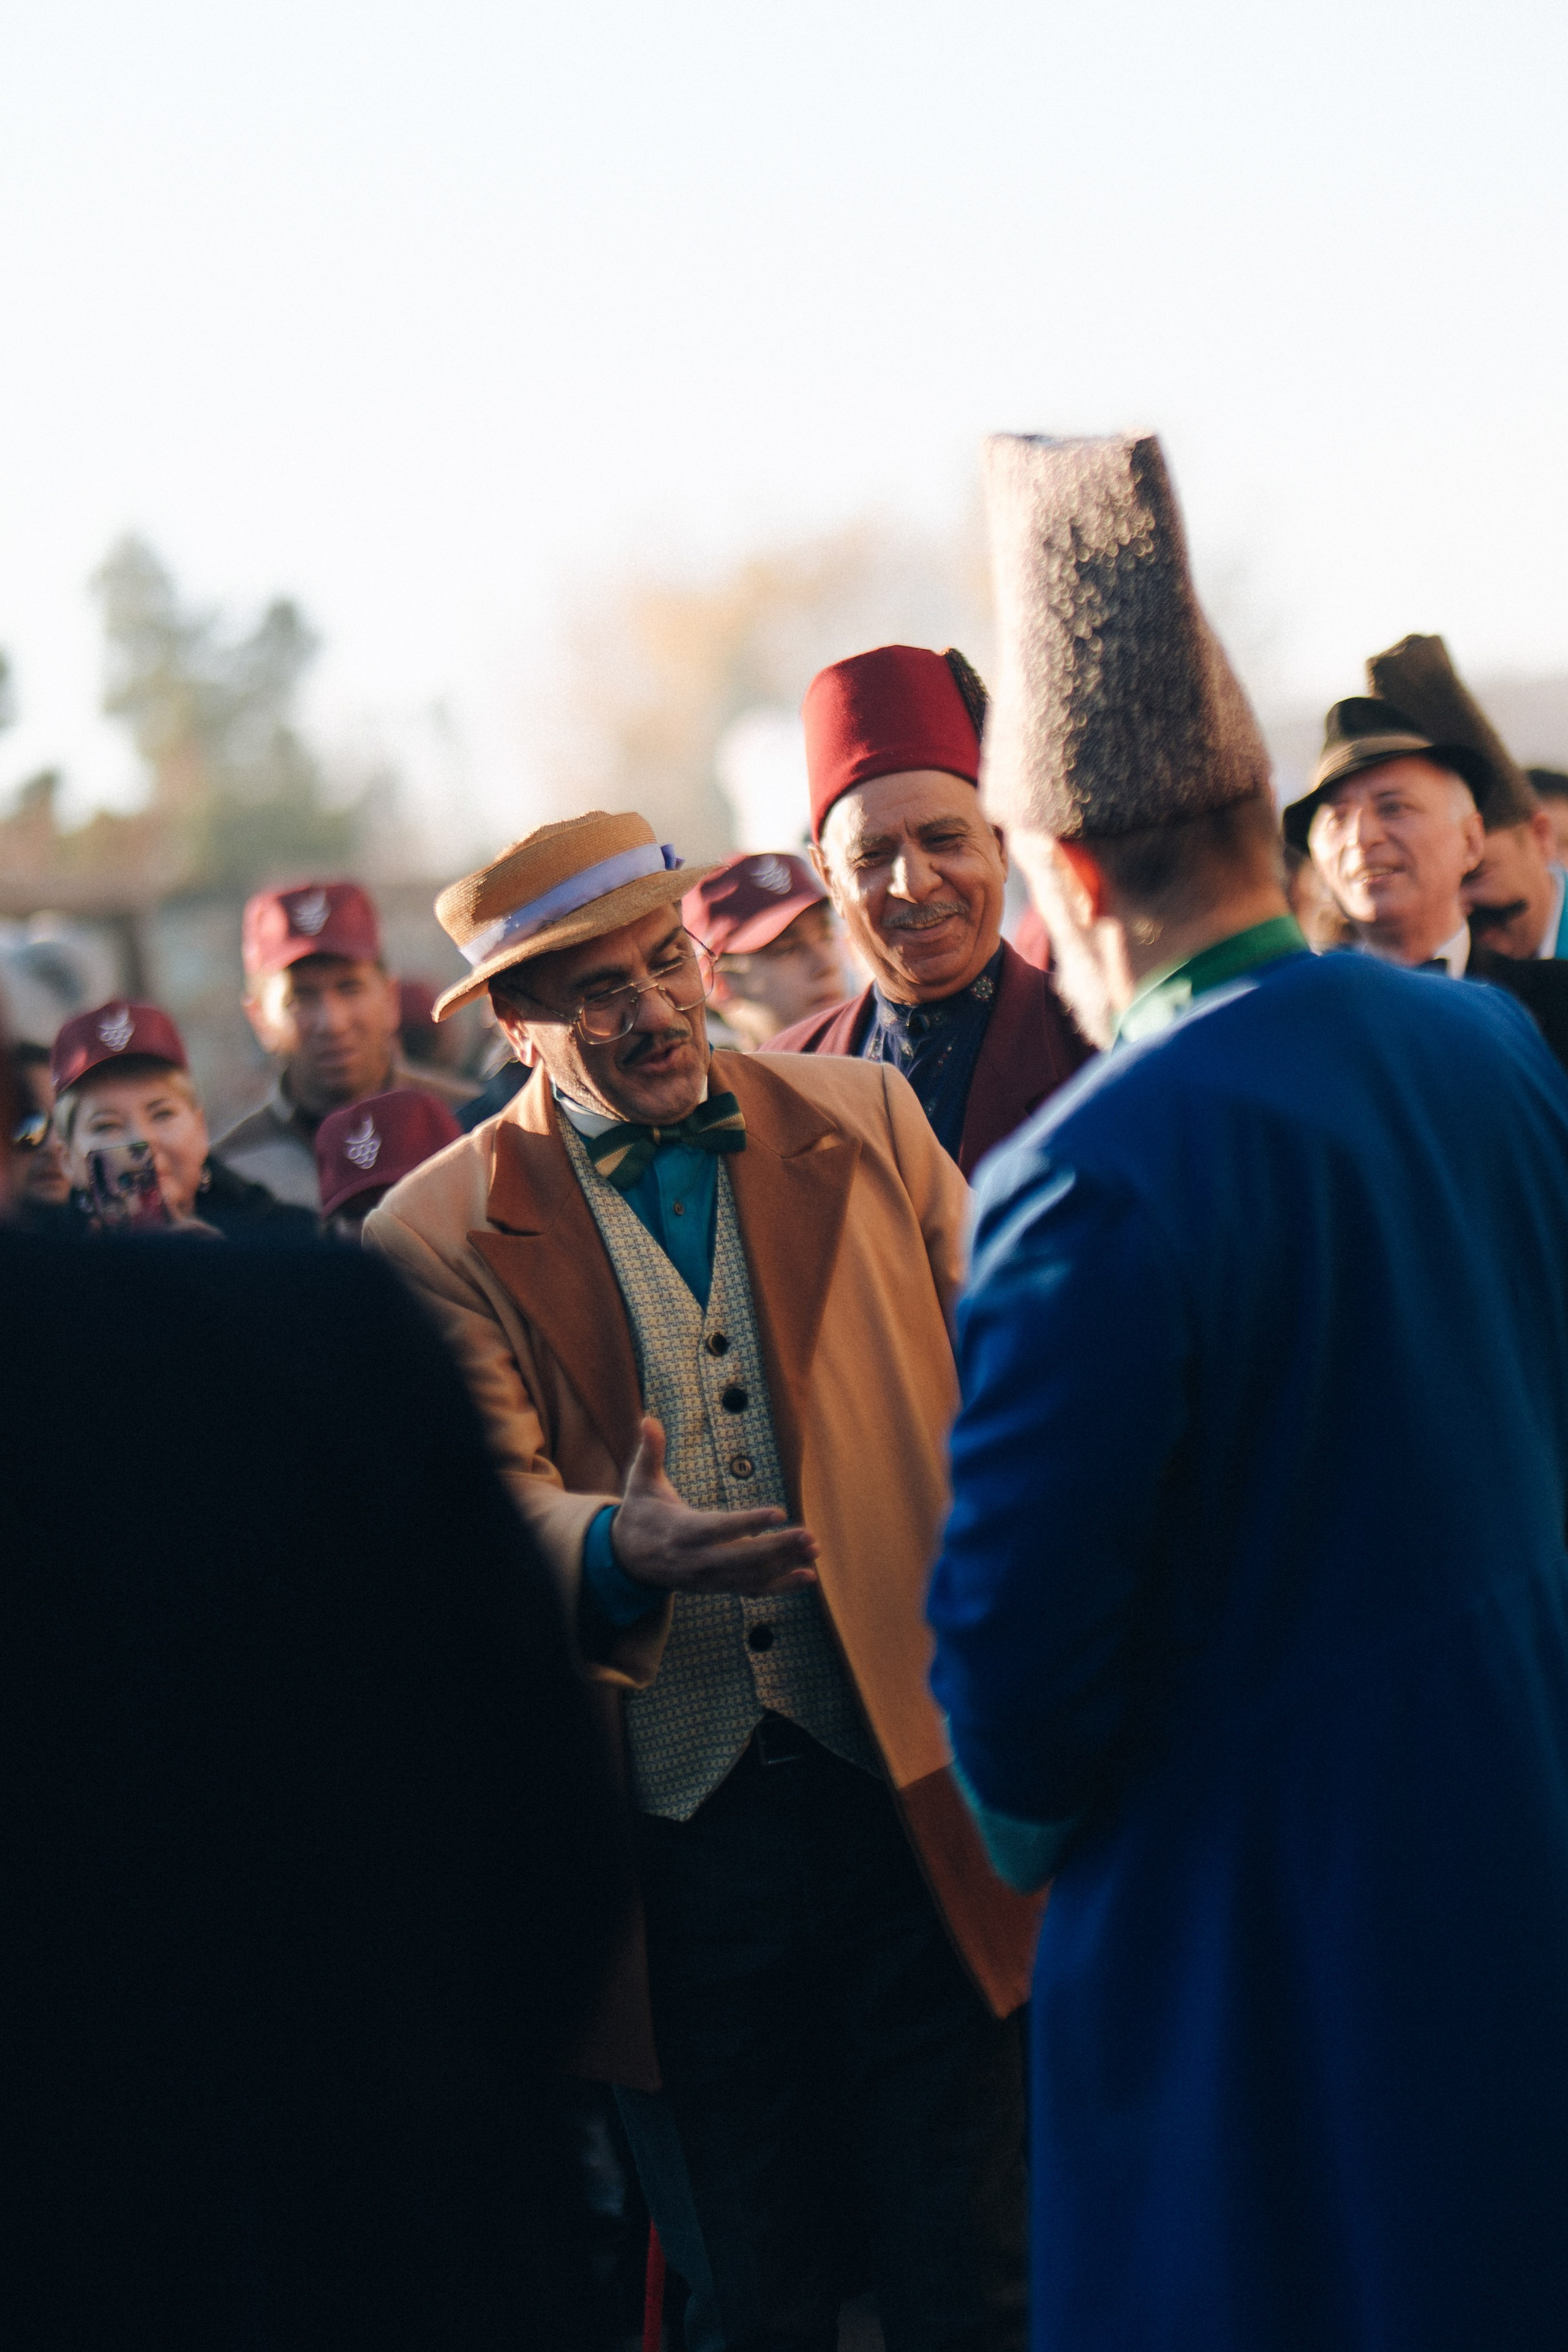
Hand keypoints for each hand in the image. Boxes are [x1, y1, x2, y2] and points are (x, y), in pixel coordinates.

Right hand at [610, 1416, 819, 1596]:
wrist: (627, 1560)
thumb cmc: (640, 1512)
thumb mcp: (640, 1481)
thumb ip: (650, 1451)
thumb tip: (648, 1419)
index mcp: (680, 1532)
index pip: (718, 1529)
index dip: (748, 1523)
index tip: (779, 1513)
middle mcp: (696, 1561)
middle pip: (741, 1559)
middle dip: (777, 1548)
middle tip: (808, 1535)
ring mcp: (708, 1579)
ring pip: (750, 1577)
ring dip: (785, 1565)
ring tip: (814, 1551)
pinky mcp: (716, 1587)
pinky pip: (751, 1591)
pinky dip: (780, 1587)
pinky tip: (807, 1577)